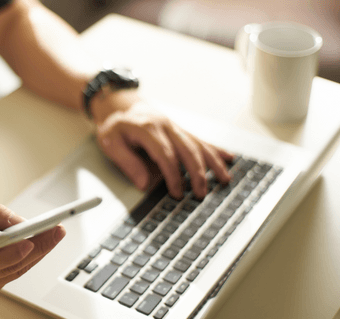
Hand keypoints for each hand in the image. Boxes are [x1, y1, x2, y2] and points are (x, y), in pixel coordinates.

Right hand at [0, 198, 65, 299]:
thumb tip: (18, 222)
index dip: (7, 255)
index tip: (29, 241)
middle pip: (3, 270)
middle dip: (35, 250)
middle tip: (56, 231)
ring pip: (9, 275)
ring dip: (34, 256)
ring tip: (53, 235)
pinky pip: (6, 278)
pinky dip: (22, 262)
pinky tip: (37, 247)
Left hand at [95, 101, 233, 198]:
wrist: (120, 105)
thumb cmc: (115, 127)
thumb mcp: (111, 143)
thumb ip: (127, 163)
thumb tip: (144, 184)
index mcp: (147, 128)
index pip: (165, 154)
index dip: (173, 175)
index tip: (177, 192)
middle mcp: (165, 125)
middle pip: (187, 149)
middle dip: (197, 173)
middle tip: (201, 193)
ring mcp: (175, 127)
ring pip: (198, 144)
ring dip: (212, 163)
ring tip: (224, 179)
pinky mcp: (180, 130)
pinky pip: (200, 139)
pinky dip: (215, 150)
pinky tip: (228, 158)